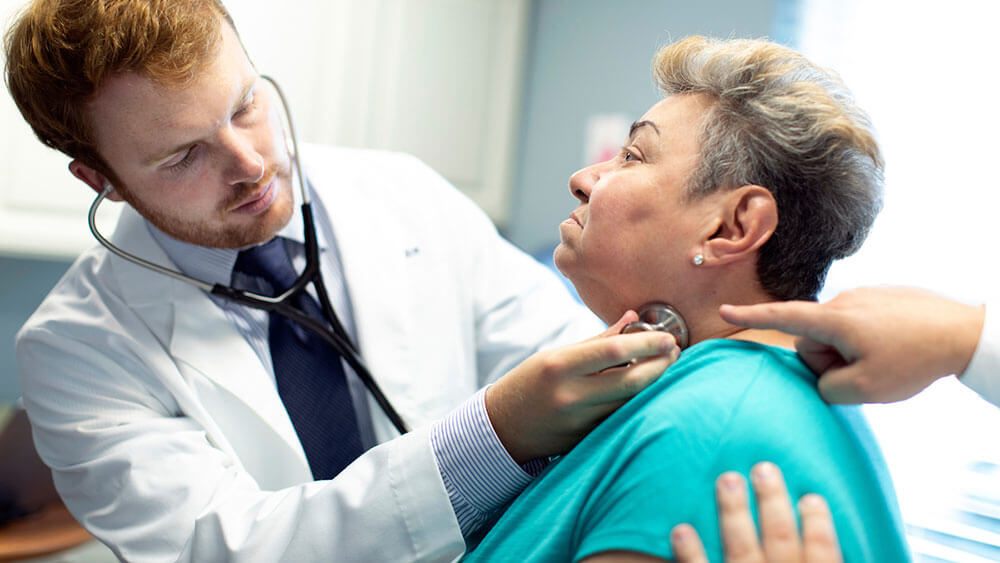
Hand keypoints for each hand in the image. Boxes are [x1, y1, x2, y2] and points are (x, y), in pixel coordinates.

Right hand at [486, 311, 679, 462]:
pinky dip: (638, 402)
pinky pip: (621, 418)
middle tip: (675, 352)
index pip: (614, 351)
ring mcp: (580, 422)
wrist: (504, 428)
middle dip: (661, 366)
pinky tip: (649, 390)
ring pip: (631, 403)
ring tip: (667, 367)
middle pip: (631, 382)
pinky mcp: (587, 439)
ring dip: (655, 385)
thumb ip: (596, 340)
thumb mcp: (554, 356)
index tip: (667, 337)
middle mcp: (571, 396)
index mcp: (559, 366)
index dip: (647, 344)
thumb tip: (632, 318)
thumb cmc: (529, 383)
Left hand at [671, 462, 841, 562]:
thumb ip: (818, 559)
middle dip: (772, 501)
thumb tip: (820, 528)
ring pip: (742, 549)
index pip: (824, 553)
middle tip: (764, 467)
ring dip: (734, 513)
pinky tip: (680, 529)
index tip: (812, 495)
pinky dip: (690, 553)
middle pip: (780, 540)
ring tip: (727, 479)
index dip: (819, 523)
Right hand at [718, 287, 984, 402]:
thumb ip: (826, 387)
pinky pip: (860, 324)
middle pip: (814, 338)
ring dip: (850, 352)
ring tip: (886, 359)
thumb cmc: (913, 360)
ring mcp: (865, 296)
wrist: (965, 332)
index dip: (749, 316)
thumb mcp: (863, 389)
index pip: (781, 317)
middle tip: (862, 373)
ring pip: (838, 333)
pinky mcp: (883, 297)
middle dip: (827, 360)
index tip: (722, 311)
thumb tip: (823, 376)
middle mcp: (843, 302)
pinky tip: (897, 347)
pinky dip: (869, 340)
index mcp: (834, 320)